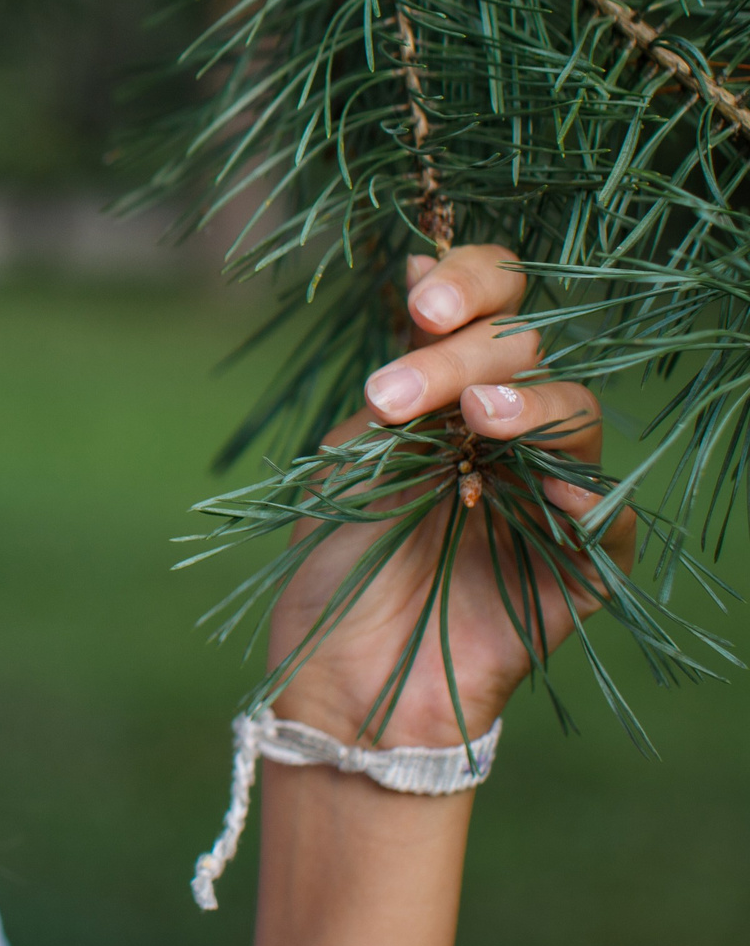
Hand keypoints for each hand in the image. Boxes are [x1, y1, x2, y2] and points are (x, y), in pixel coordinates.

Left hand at [266, 245, 634, 747]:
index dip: (469, 282)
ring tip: (475, 420)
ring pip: (575, 413)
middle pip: (523, 351)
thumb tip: (417, 267)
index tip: (419, 298)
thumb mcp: (350, 456)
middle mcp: (504, 429)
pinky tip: (548, 491)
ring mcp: (547, 491)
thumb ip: (396, 378)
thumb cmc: (337, 564)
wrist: (344, 678)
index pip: (490, 304)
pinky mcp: (579, 563)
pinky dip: (586, 494)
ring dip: (525, 405)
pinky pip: (609, 514)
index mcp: (447, 390)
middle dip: (460, 358)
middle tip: (394, 397)